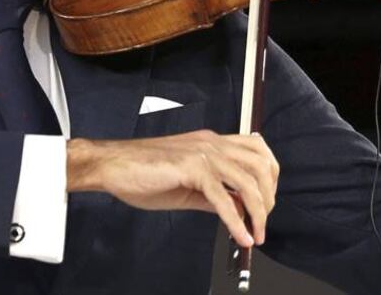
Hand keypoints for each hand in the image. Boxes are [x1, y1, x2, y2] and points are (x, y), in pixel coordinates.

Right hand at [66, 130, 279, 247]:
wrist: (110, 165)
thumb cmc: (141, 173)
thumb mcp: (186, 186)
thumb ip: (213, 195)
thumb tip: (238, 210)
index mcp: (211, 142)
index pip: (256, 150)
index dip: (269, 176)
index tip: (267, 202)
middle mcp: (211, 143)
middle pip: (259, 164)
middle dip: (268, 197)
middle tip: (263, 223)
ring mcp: (202, 153)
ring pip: (247, 181)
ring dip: (258, 212)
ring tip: (256, 235)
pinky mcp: (191, 168)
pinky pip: (222, 198)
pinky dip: (236, 221)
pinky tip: (240, 236)